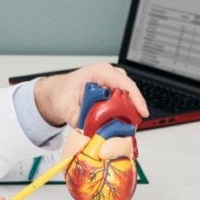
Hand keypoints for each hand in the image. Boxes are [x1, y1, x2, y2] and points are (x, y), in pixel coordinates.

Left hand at [34, 63, 148, 127]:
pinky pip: (122, 103)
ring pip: (127, 99)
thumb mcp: (64, 105)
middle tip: (130, 126)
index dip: (136, 96)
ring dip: (127, 113)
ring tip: (122, 128)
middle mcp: (108, 76)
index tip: (142, 111)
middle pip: (129, 91)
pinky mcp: (112, 94)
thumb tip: (83, 127)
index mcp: (99, 72)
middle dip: (133, 109)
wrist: (57, 93)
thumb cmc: (61, 92)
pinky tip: (116, 125)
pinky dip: (122, 115)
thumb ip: (73, 116)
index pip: (124, 82)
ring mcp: (111, 84)